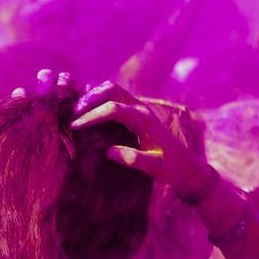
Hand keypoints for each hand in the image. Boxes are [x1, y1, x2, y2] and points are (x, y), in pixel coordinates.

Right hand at [75, 84, 218, 200]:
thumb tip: (109, 151)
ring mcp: (139, 109)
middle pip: (111, 90)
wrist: (186, 167)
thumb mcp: (155, 168)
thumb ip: (135, 160)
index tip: (74, 127)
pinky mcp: (135, 113)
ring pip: (112, 90)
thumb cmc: (171, 168)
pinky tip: (84, 110)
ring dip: (92, 97)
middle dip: (89, 99)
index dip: (92, 116)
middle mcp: (142, 109)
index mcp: (145, 120)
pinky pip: (114, 98)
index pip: (114, 109)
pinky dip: (97, 99)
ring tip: (74, 113)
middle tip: (71, 115)